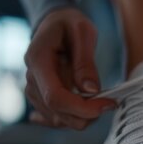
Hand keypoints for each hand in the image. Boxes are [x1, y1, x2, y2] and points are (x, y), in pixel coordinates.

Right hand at [24, 8, 114, 129]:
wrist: (54, 24)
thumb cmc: (69, 24)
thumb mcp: (83, 33)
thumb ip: (85, 62)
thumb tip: (91, 90)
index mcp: (38, 61)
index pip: (55, 97)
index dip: (82, 108)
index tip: (107, 104)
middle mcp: (32, 80)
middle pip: (58, 112)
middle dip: (87, 115)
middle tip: (110, 102)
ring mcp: (34, 91)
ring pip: (59, 119)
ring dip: (83, 117)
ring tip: (102, 100)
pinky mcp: (41, 98)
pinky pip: (57, 118)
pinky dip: (75, 117)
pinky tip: (89, 108)